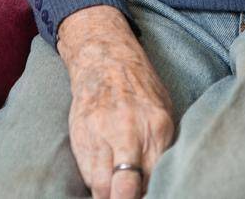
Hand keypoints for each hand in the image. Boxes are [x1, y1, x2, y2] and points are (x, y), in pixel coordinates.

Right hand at [57, 6, 174, 198]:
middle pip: (126, 189)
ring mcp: (101, 135)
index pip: (156, 179)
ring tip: (116, 194)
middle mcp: (128, 132)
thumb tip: (161, 183)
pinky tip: (105, 181)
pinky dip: (97, 183)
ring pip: (103, 187)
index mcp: (157, 127)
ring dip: (109, 197)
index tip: (148, 197)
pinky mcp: (80, 136)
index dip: (151, 195)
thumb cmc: (140, 89)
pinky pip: (88, 174)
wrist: (105, 60)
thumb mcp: (164, 113)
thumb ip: (162, 148)